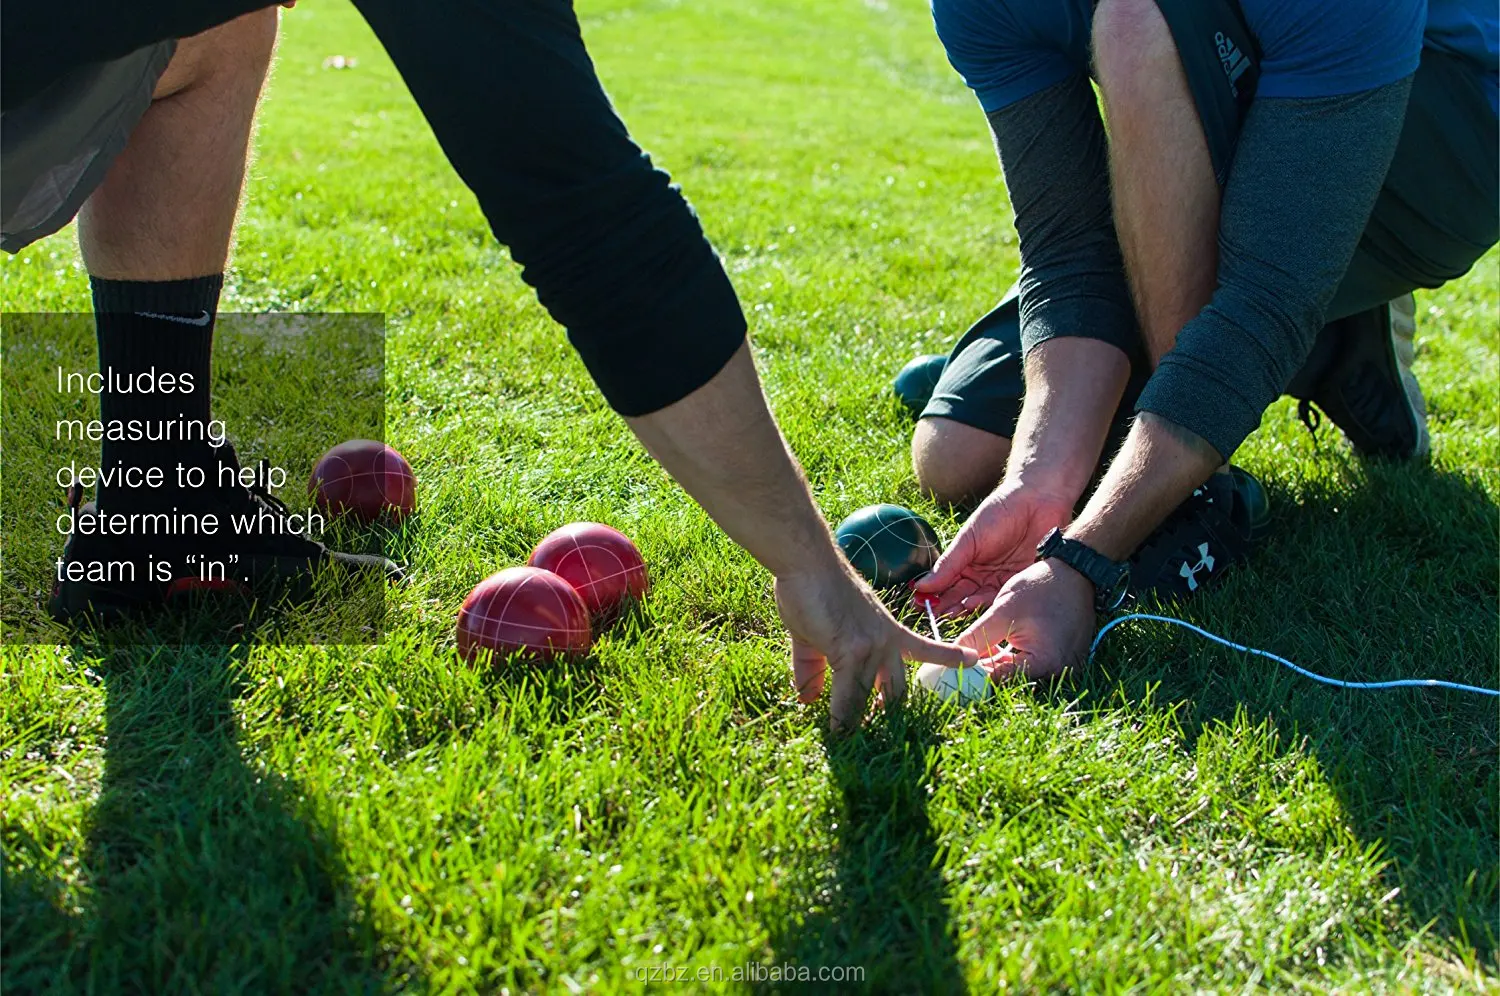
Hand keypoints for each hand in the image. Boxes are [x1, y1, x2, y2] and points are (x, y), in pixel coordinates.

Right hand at [776, 566, 977, 730]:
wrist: (807, 562)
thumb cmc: (813, 589)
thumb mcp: (816, 634)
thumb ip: (813, 668)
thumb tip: (807, 699)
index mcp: (887, 631)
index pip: (924, 648)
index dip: (946, 656)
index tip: (971, 661)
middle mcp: (886, 642)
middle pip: (897, 690)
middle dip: (891, 716)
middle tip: (885, 742)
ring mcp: (872, 647)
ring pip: (869, 698)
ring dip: (858, 724)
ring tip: (851, 746)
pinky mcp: (851, 652)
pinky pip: (847, 696)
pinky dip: (840, 718)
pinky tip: (837, 736)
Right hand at [913, 481, 1074, 616]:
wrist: (1037, 501)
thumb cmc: (999, 512)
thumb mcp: (968, 539)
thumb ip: (948, 564)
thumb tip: (920, 585)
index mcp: (964, 563)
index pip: (944, 584)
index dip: (932, 595)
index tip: (919, 605)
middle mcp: (981, 575)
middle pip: (961, 597)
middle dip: (947, 607)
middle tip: (936, 616)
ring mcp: (1001, 580)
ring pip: (981, 601)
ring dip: (967, 608)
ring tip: (956, 611)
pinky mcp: (1020, 583)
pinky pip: (1004, 598)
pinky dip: (992, 604)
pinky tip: (980, 607)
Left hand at [955, 559, 1094, 681]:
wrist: (1077, 572)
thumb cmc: (1043, 587)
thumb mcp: (1003, 611)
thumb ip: (976, 637)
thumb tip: (952, 654)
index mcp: (1045, 663)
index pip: (999, 679)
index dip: (973, 673)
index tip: (953, 667)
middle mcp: (1058, 670)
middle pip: (1010, 677)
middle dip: (984, 667)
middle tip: (960, 658)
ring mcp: (1065, 665)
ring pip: (1019, 669)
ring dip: (998, 660)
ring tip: (977, 648)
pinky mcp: (1064, 657)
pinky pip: (1032, 662)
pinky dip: (1014, 655)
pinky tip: (997, 645)